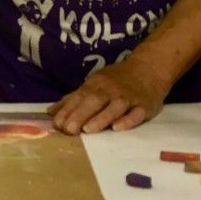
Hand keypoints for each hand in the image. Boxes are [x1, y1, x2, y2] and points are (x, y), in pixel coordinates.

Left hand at [47, 59, 167, 134]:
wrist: (149, 69)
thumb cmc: (117, 80)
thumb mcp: (94, 84)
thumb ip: (73, 99)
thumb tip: (51, 112)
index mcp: (97, 84)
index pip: (80, 96)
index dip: (69, 110)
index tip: (57, 124)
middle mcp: (111, 90)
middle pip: (95, 101)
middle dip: (81, 114)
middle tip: (69, 129)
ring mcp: (129, 97)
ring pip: (115, 107)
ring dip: (102, 117)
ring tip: (88, 130)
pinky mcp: (144, 106)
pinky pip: (136, 113)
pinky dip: (127, 120)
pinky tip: (118, 128)